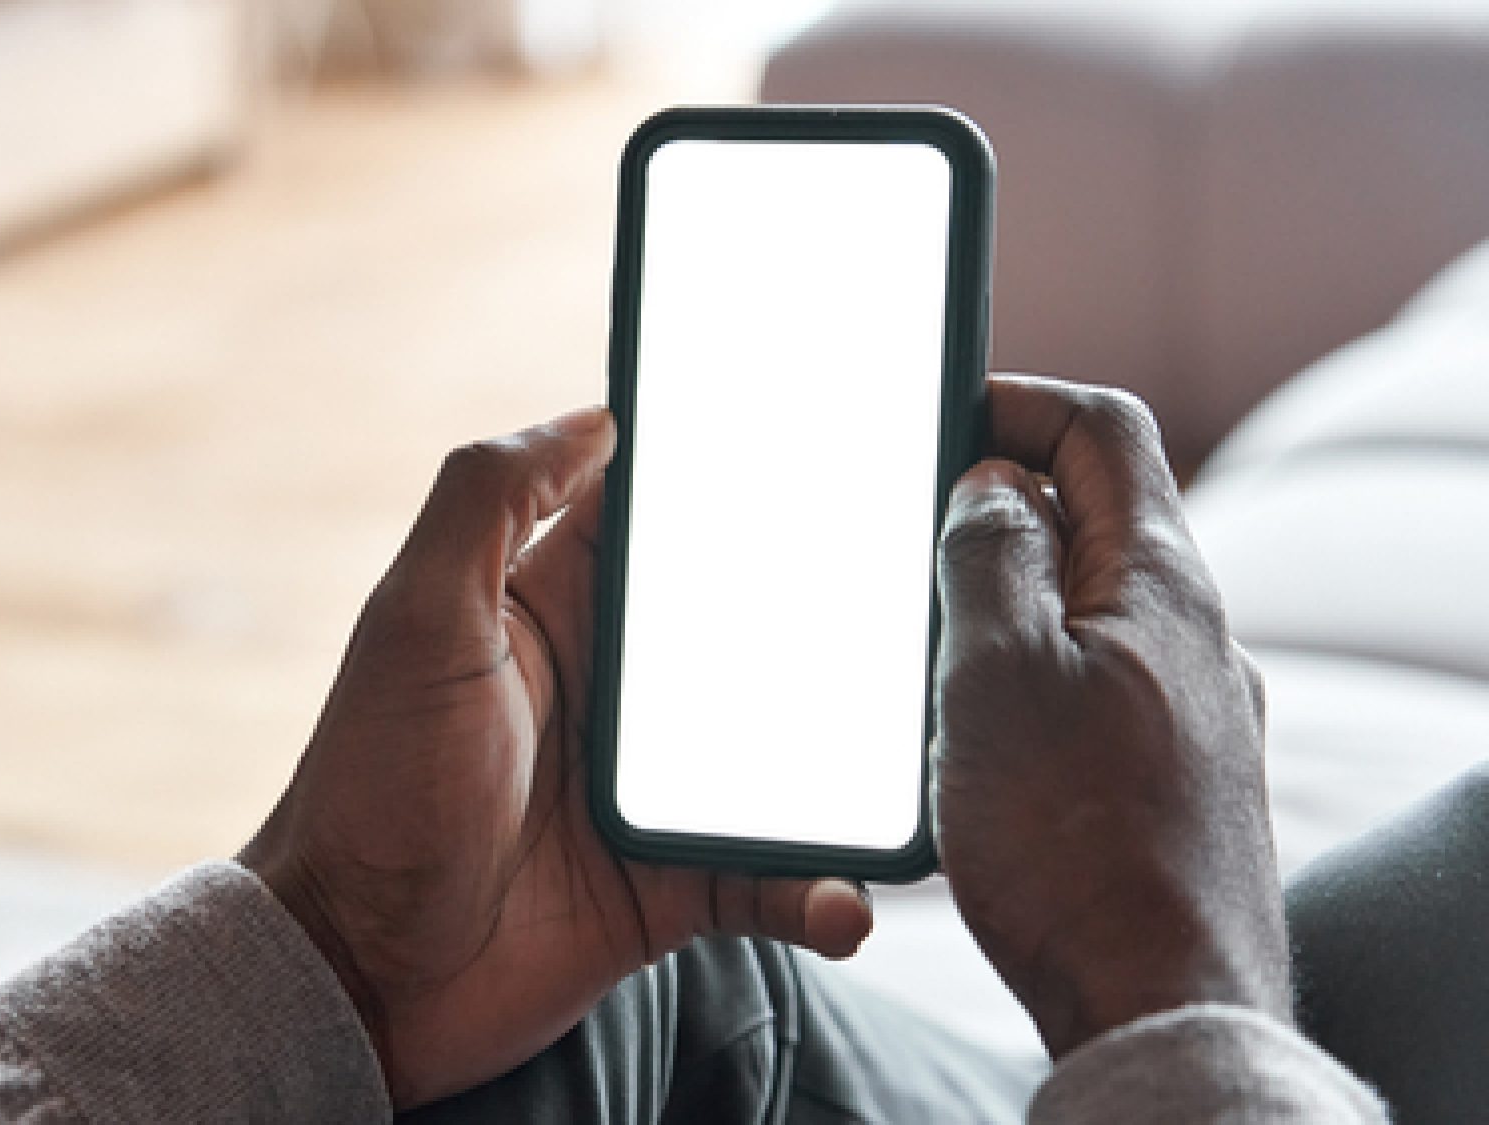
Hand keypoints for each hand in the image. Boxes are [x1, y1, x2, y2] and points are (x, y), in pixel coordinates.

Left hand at [239, 408, 872, 1108]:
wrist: (355, 972)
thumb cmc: (371, 786)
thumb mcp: (416, 621)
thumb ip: (487, 501)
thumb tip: (597, 413)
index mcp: (556, 609)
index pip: (662, 520)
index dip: (737, 476)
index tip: (838, 435)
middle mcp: (614, 692)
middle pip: (749, 632)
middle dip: (833, 612)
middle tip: (931, 593)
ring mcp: (650, 791)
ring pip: (785, 755)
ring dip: (849, 760)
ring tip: (923, 754)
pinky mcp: (669, 888)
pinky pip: (769, 880)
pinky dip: (817, 891)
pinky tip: (850, 900)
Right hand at [933, 375, 1288, 1058]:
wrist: (1158, 1002)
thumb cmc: (1074, 842)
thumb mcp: (997, 672)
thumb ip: (988, 557)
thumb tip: (990, 485)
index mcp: (1158, 582)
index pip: (1105, 429)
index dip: (1017, 401)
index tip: (935, 420)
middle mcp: (1190, 635)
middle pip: (1093, 516)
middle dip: (992, 509)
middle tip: (901, 540)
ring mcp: (1187, 708)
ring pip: (1084, 607)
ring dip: (1001, 601)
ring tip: (918, 644)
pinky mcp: (1167, 774)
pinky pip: (1091, 684)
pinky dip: (1025, 674)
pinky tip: (967, 731)